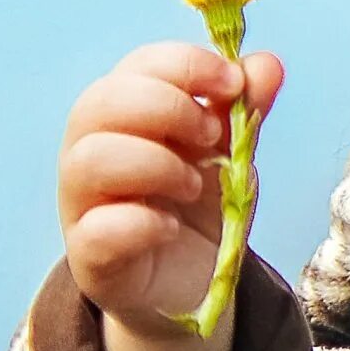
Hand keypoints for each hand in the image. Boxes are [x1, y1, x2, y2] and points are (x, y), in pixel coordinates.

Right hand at [57, 42, 286, 336]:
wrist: (193, 285)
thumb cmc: (198, 209)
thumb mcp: (230, 155)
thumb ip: (243, 111)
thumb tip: (267, 65)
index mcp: (125, 114)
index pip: (137, 65)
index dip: (185, 65)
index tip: (232, 84)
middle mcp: (92, 150)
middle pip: (100, 102)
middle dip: (166, 108)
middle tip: (212, 138)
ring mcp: (82, 204)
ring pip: (90, 159)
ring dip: (154, 163)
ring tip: (192, 186)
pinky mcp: (88, 257)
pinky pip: (96, 229)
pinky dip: (140, 223)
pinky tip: (171, 228)